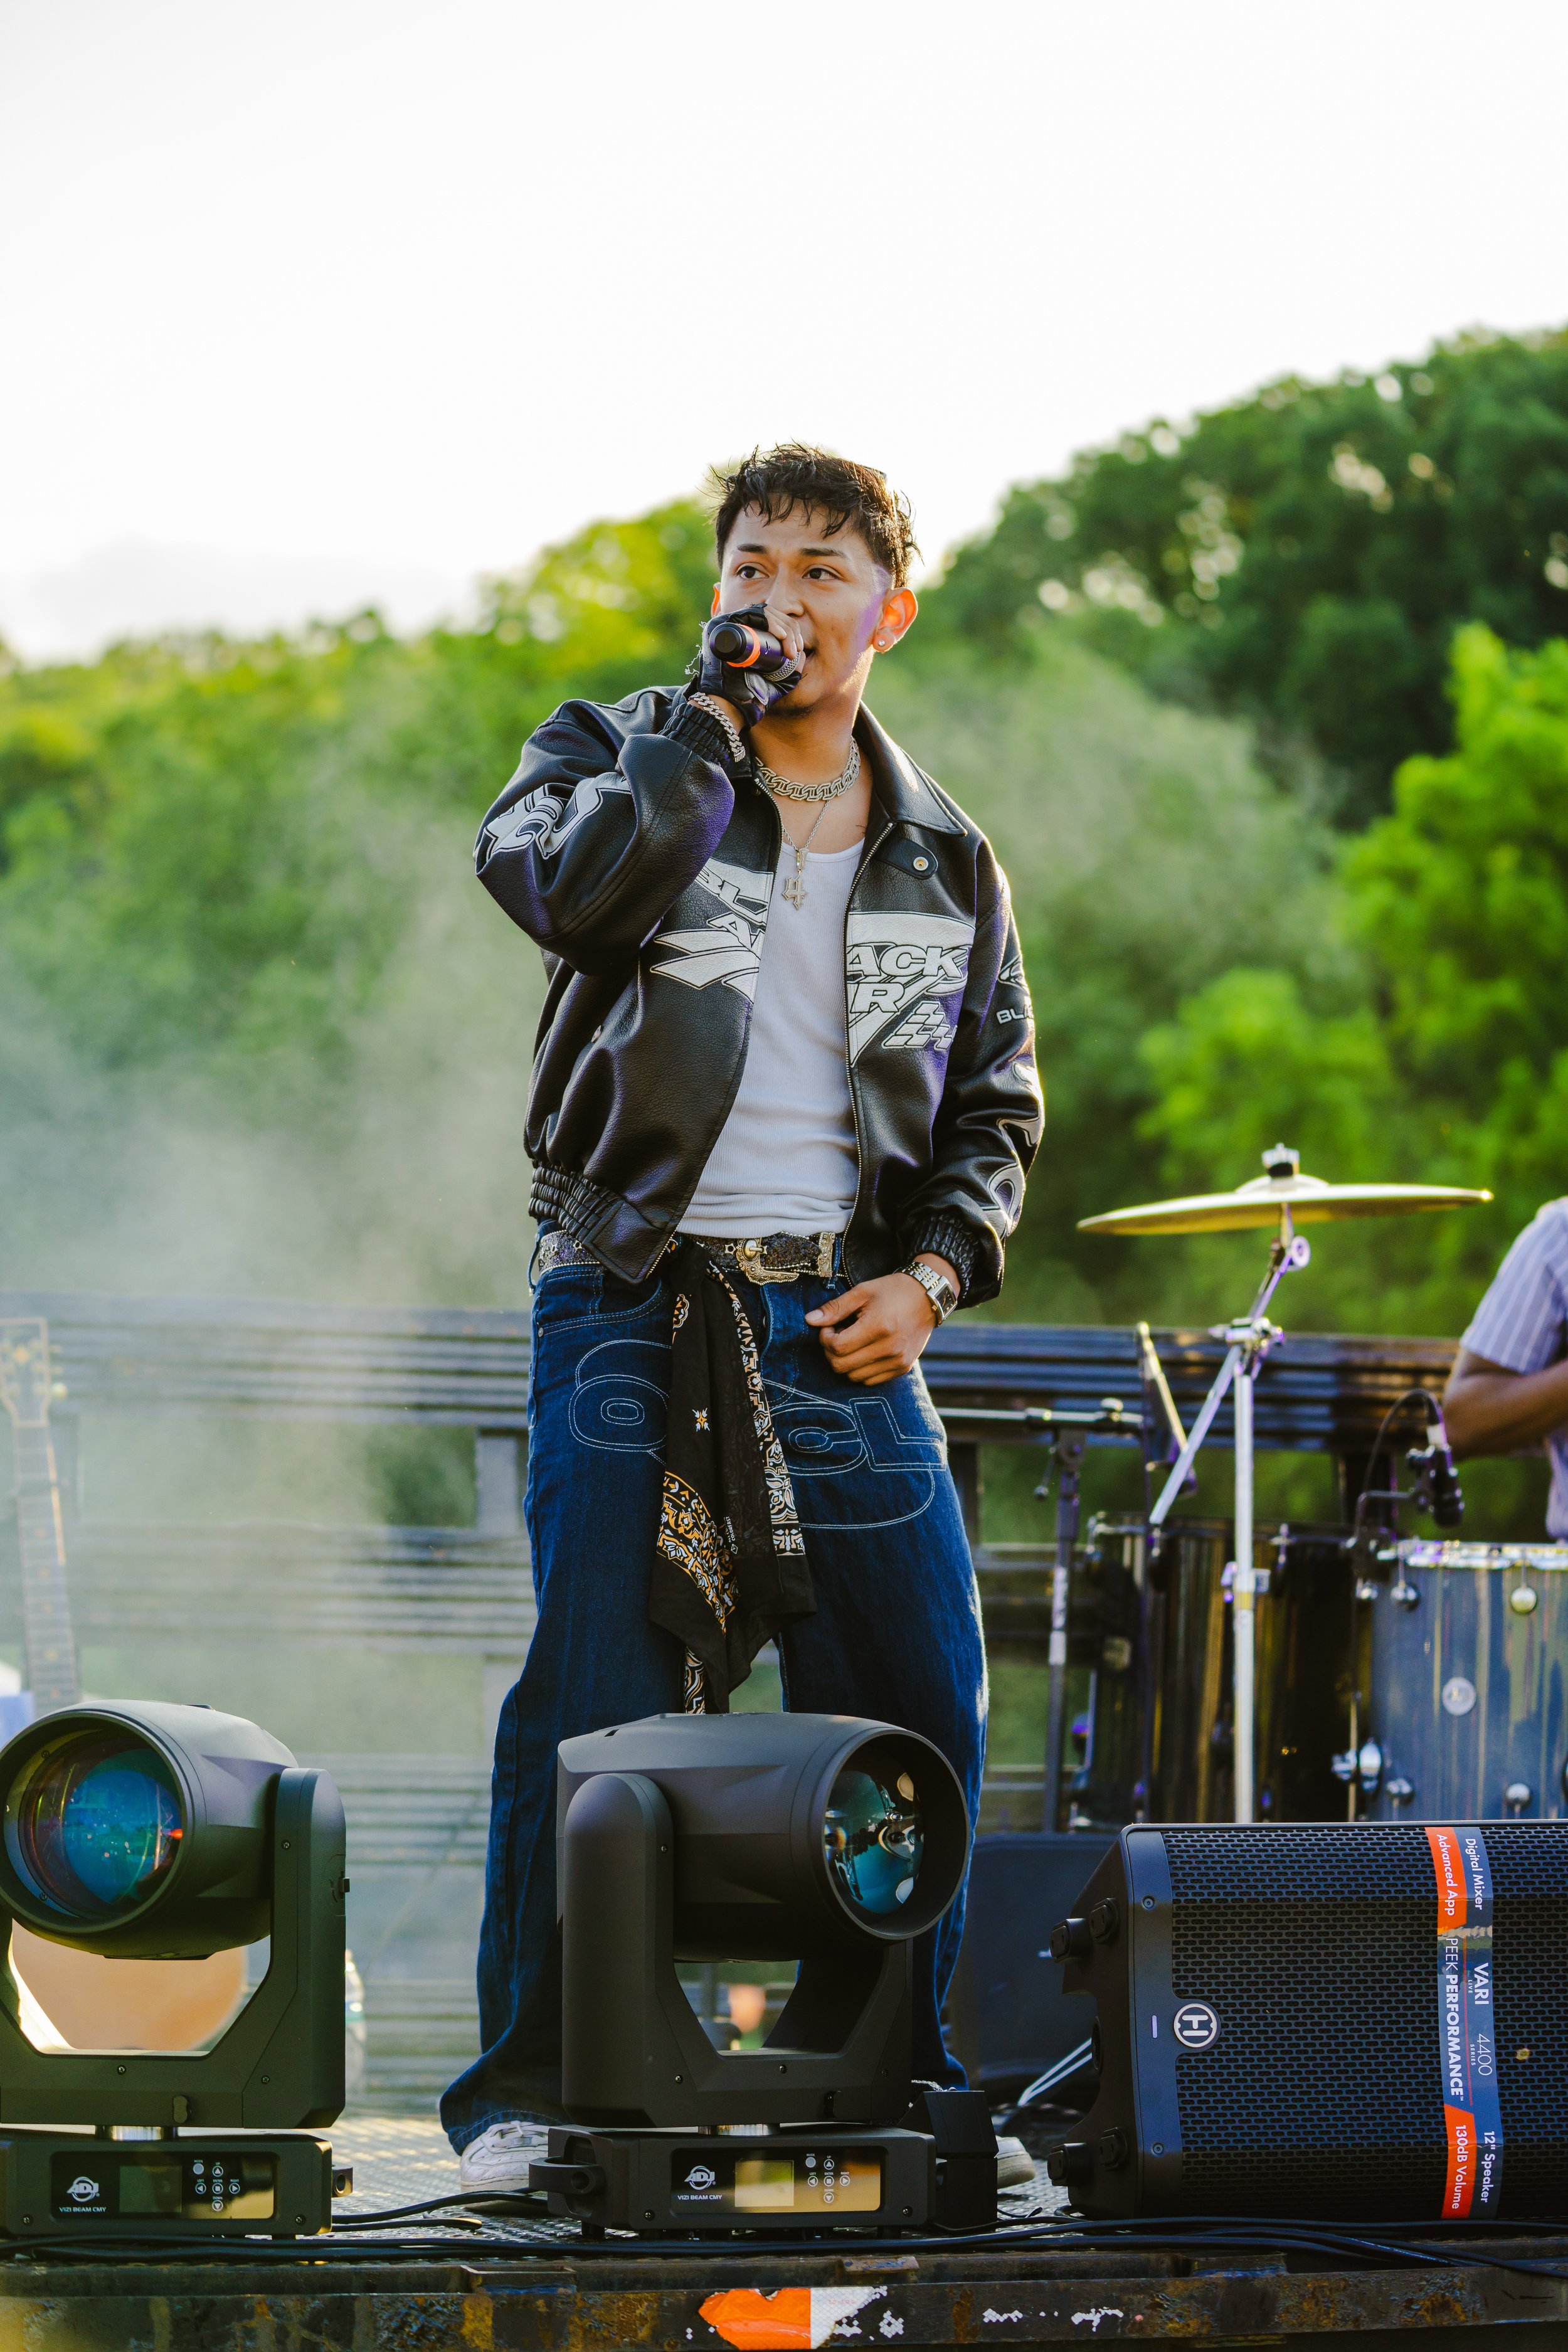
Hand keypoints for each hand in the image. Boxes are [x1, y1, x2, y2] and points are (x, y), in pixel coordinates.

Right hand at [697, 604, 804, 724]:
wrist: (729, 707)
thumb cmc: (749, 697)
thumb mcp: (776, 684)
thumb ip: (791, 673)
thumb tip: (802, 653)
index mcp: (744, 635)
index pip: (771, 621)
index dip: (789, 630)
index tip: (797, 650)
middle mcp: (733, 627)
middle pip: (769, 614)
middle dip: (789, 629)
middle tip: (795, 651)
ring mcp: (725, 625)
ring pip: (762, 612)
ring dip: (783, 627)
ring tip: (790, 649)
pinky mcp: (720, 626)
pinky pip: (750, 614)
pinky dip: (769, 621)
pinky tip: (781, 635)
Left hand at [806, 1257, 957, 1386]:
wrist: (927, 1297)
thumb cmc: (892, 1291)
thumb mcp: (862, 1292)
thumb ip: (835, 1308)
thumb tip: (809, 1320)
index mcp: (879, 1327)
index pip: (838, 1347)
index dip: (825, 1339)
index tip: (829, 1327)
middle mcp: (890, 1348)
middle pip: (842, 1366)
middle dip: (831, 1352)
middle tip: (837, 1335)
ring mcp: (898, 1361)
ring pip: (854, 1377)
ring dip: (845, 1362)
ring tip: (852, 1342)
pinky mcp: (903, 1368)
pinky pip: (870, 1380)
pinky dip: (861, 1370)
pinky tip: (864, 1351)